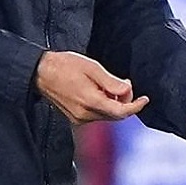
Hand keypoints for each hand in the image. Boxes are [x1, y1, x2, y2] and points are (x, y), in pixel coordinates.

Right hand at [35, 51, 149, 125]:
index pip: (121, 112)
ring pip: (106, 115)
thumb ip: (111, 82)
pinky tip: (98, 91)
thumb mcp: (92, 67)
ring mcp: (79, 118)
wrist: (40, 73)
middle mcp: (85, 115)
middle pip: (115, 115)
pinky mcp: (75, 118)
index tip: (145, 99)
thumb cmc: (64, 66)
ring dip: (113, 103)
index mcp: (91, 102)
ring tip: (108, 83)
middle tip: (123, 82)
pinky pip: (96, 115)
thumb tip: (127, 90)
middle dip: (124, 101)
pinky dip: (103, 105)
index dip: (136, 106)